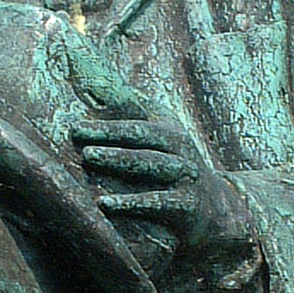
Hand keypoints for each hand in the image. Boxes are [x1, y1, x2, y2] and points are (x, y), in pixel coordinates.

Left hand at [72, 116, 248, 257]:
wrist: (219, 209)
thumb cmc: (176, 167)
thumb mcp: (163, 137)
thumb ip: (133, 115)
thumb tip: (93, 83)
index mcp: (170, 133)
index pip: (135, 123)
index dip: (105, 123)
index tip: (74, 127)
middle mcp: (180, 151)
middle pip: (143, 138)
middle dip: (109, 134)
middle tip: (76, 133)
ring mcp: (186, 177)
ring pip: (151, 164)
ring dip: (119, 159)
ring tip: (88, 157)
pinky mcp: (188, 207)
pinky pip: (158, 202)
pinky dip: (132, 203)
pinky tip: (105, 204)